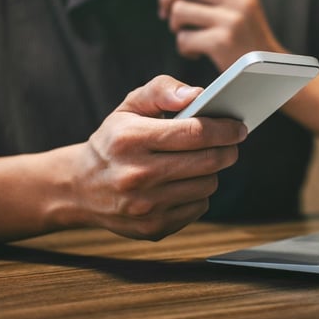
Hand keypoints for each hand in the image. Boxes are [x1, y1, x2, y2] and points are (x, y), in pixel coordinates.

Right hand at [75, 75, 246, 240]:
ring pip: (208, 185)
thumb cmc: (114, 140)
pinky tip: (184, 183)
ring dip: (212, 171)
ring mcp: (145, 206)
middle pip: (208, 161)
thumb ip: (162, 90)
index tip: (239, 127)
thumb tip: (197, 95)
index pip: (195, 132)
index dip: (225, 129)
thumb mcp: (129, 106)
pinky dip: (198, 193)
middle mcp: (136, 175)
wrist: (79, 187)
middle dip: (228, 149)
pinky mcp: (153, 228)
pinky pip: (198, 207)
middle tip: (232, 142)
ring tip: (200, 161)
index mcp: (130, 139)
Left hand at [143, 0, 285, 70]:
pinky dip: (183, 48)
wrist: (271, 73)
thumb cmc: (248, 43)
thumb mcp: (241, 10)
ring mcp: (231, 20)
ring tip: (186, 37)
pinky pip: (184, 38)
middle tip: (163, 14)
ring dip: (175, 26)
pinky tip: (195, 54)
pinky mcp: (222, 41)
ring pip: (180, 11)